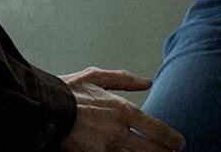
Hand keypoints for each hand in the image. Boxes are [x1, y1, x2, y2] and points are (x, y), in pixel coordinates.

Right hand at [58, 67, 184, 150]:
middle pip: (150, 150)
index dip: (171, 139)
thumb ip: (124, 80)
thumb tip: (148, 81)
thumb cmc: (67, 92)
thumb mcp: (96, 77)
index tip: (179, 143)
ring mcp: (105, 148)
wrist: (41, 108)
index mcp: (122, 109)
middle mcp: (117, 131)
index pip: (156, 129)